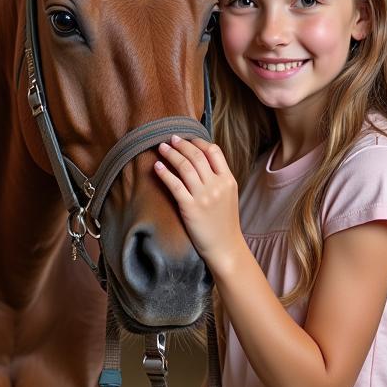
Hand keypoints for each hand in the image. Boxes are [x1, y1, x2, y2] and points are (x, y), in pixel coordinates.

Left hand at [154, 136, 243, 274]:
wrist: (225, 247)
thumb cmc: (224, 223)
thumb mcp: (228, 196)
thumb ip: (218, 178)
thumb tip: (202, 161)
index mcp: (228, 180)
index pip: (214, 152)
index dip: (198, 142)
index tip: (187, 139)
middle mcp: (217, 185)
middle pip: (197, 156)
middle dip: (182, 144)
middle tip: (171, 139)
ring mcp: (204, 196)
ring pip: (185, 167)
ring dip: (171, 154)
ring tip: (162, 148)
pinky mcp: (190, 208)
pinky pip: (175, 185)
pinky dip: (165, 173)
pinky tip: (158, 167)